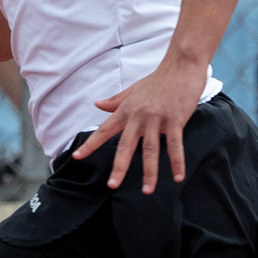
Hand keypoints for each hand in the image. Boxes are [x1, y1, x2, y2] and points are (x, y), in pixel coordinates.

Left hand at [72, 53, 209, 192]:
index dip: (91, 144)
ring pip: (151, 149)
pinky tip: (178, 177)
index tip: (77, 157)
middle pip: (126, 145)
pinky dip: (177, 162)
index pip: (104, 130)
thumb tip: (96, 104)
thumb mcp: (132, 90)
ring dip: (149, 172)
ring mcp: (157, 118)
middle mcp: (139, 116)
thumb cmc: (157, 79)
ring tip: (147, 190)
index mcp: (126, 110)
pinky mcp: (176, 120)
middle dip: (119, 167)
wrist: (180, 66)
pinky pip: (175, 145)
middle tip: (112, 185)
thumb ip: (115, 101)